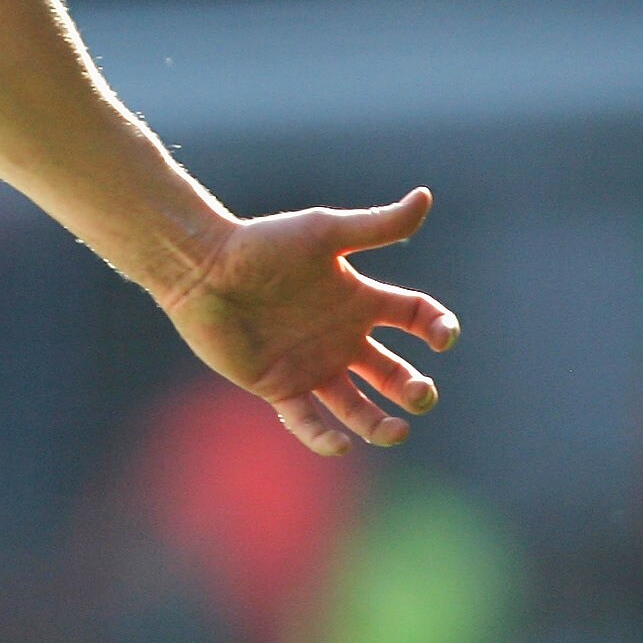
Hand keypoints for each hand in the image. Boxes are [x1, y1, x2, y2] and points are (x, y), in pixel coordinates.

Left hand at [159, 187, 459, 455]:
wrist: (201, 266)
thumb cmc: (261, 245)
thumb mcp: (324, 232)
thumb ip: (376, 225)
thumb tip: (425, 197)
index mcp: (357, 299)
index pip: (415, 318)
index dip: (437, 328)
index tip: (441, 337)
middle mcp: (341, 337)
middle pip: (394, 374)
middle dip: (414, 390)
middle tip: (419, 393)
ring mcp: (311, 364)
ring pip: (358, 408)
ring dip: (382, 426)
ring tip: (396, 431)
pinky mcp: (278, 386)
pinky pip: (308, 422)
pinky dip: (326, 440)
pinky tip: (342, 445)